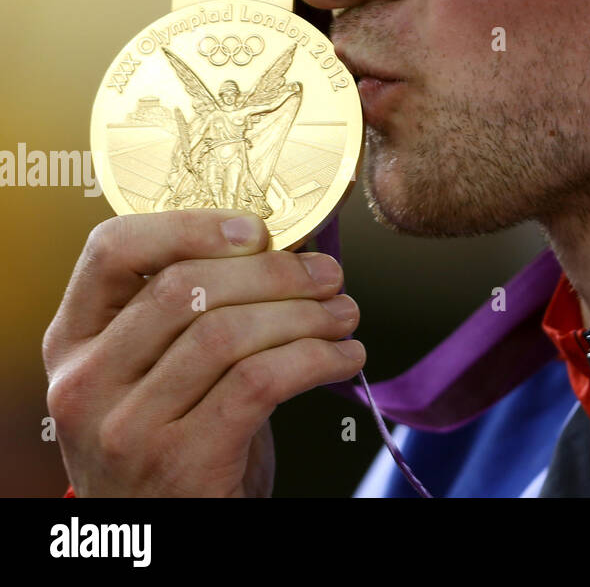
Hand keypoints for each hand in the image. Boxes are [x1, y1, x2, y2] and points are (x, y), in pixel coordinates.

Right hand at [43, 210, 364, 496]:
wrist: (168, 534)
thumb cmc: (174, 437)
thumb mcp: (157, 369)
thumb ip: (191, 309)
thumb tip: (283, 242)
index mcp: (74, 340)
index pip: (111, 249)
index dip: (191, 226)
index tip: (256, 229)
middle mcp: (85, 382)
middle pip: (187, 287)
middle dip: (275, 271)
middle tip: (328, 274)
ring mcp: (126, 429)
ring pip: (229, 333)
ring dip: (307, 315)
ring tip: (344, 315)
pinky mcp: (179, 464)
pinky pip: (261, 382)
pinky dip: (317, 359)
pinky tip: (345, 357)